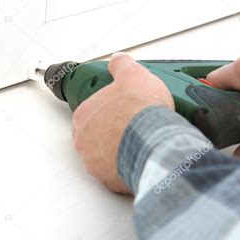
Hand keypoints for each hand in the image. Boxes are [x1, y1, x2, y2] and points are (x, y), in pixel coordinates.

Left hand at [72, 54, 174, 193]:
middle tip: (132, 126)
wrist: (155, 142)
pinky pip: (116, 173)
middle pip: (95, 135)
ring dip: (119, 150)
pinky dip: (126, 167)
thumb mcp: (134, 75)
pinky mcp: (108, 179)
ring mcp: (94, 162)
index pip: (90, 112)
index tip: (120, 111)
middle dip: (112, 131)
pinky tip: (140, 157)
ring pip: (104, 155)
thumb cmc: (141, 112)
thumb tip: (117, 60)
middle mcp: (83, 140)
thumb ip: (122, 65)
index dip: (108, 110)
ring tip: (139, 142)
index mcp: (84, 115)